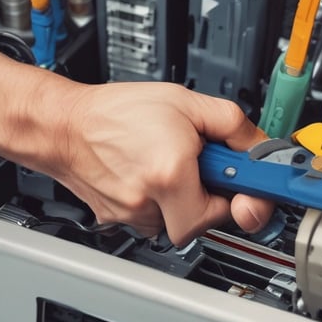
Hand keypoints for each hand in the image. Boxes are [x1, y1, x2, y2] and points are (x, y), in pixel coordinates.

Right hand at [40, 81, 274, 245]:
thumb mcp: (184, 100)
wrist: (64, 124)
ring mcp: (131, 215)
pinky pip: (152, 217)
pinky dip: (158, 198)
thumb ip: (231, 123)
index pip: (228, 211)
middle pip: (201, 221)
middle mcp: (150, 203)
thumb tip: (258, 148)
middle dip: (208, 195)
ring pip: (176, 220)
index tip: (253, 191)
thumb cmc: (115, 111)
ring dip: (181, 195)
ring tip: (164, 159)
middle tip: (198, 164)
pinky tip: (145, 169)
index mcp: (170, 174)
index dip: (244, 199)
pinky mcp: (117, 220)